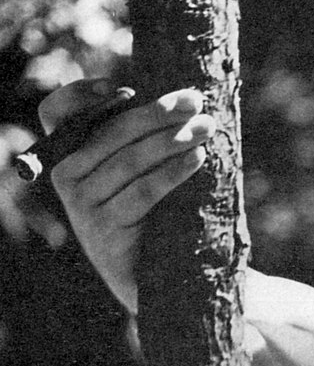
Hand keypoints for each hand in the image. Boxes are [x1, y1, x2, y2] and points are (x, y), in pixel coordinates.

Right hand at [39, 79, 214, 312]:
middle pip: (108, 132)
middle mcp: (64, 177)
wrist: (155, 278)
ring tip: (206, 128)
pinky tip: (197, 158)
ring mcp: (81, 206)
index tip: (127, 87)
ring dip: (172, 139)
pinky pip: (142, 192)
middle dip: (157, 113)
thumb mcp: (136, 172)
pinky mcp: (104, 231)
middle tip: (196, 101)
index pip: (56, 112)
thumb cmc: (151, 213)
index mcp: (66, 154)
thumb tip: (184, 99)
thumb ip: (137, 138)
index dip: (82, 94)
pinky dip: (172, 171)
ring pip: (129, 160)